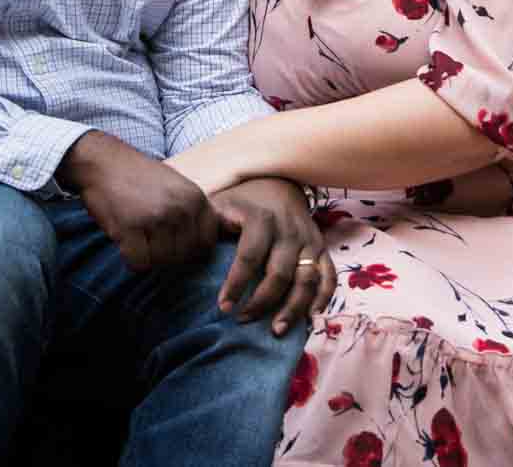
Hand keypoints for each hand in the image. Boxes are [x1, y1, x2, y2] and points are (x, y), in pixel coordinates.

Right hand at [58, 132, 219, 270]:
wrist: (103, 162)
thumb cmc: (140, 177)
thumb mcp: (178, 186)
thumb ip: (194, 211)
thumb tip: (214, 243)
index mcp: (196, 198)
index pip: (207, 243)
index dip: (191, 250)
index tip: (174, 243)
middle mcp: (181, 208)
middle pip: (184, 256)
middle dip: (168, 256)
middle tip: (151, 241)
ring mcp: (157, 217)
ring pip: (162, 262)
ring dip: (149, 257)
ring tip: (138, 237)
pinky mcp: (131, 227)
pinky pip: (139, 263)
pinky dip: (131, 258)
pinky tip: (126, 241)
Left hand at [209, 178, 335, 335]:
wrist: (277, 182)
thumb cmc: (241, 201)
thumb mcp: (220, 205)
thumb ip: (205, 226)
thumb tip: (184, 252)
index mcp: (261, 218)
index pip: (249, 256)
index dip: (236, 284)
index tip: (223, 307)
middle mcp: (289, 230)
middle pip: (280, 273)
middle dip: (261, 301)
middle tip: (243, 320)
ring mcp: (309, 240)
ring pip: (307, 279)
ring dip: (293, 307)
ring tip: (276, 330)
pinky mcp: (321, 248)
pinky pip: (329, 276)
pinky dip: (324, 297)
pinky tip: (310, 317)